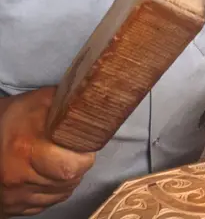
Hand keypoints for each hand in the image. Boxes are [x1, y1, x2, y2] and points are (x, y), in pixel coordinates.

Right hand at [0, 87, 94, 216]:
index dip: (84, 157)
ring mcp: (15, 196)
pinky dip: (54, 191)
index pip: (70, 167)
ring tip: (63, 160)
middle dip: (79, 167)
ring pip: (59, 194)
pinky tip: (50, 174)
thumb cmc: (10, 118)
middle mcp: (18, 177)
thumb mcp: (35, 102)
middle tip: (78, 152)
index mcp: (25, 149)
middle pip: (68, 182)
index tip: (87, 146)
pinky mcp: (11, 208)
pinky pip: (45, 204)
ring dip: (68, 179)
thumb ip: (63, 103)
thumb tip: (89, 102)